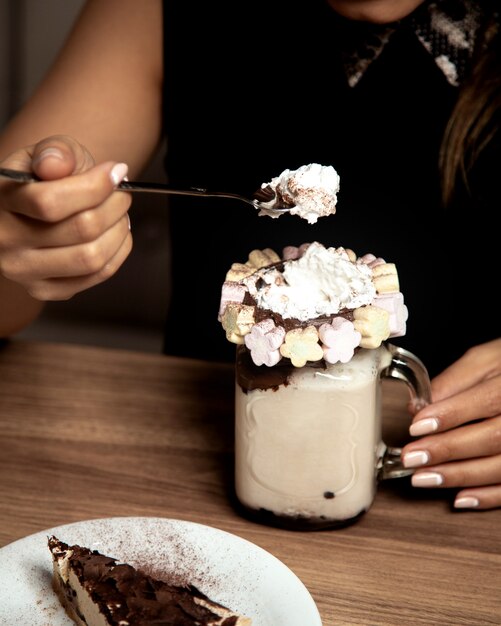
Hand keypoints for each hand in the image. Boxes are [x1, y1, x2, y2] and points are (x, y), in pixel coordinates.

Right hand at [0, 134, 131, 299]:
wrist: (34, 212)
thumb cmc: (44, 179)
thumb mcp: (47, 152)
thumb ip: (55, 151)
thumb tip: (55, 165)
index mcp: (0, 200)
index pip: (50, 202)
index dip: (94, 186)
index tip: (115, 172)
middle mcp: (5, 240)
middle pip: (81, 230)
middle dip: (115, 206)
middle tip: (122, 194)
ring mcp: (24, 271)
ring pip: (92, 257)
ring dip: (120, 231)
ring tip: (120, 214)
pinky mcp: (45, 290)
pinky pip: (97, 275)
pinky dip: (119, 251)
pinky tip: (115, 233)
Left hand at [401, 339, 500, 509]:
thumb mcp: (484, 360)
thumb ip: (452, 382)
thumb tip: (418, 407)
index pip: (485, 401)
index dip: (450, 415)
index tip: (417, 426)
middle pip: (492, 438)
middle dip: (447, 450)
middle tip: (411, 457)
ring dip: (460, 476)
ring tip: (423, 478)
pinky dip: (487, 497)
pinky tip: (459, 498)